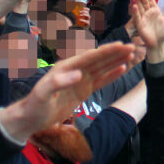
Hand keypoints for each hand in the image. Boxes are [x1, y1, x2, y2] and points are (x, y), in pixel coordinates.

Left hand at [0, 42, 135, 143]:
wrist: (31, 118)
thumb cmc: (35, 105)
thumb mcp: (43, 94)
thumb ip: (59, 82)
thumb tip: (79, 75)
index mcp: (66, 67)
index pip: (90, 57)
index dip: (106, 51)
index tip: (120, 45)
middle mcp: (75, 70)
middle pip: (99, 59)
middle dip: (115, 53)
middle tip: (132, 46)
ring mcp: (80, 80)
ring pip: (102, 68)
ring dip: (116, 61)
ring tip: (132, 54)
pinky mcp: (83, 90)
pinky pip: (101, 80)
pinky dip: (112, 74)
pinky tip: (122, 69)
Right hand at [129, 0, 163, 59]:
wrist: (159, 43)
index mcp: (156, 12)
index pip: (151, 1)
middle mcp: (149, 14)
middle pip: (145, 3)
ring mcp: (144, 19)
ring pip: (140, 8)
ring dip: (139, 2)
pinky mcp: (140, 24)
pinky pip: (137, 17)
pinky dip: (135, 12)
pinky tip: (134, 6)